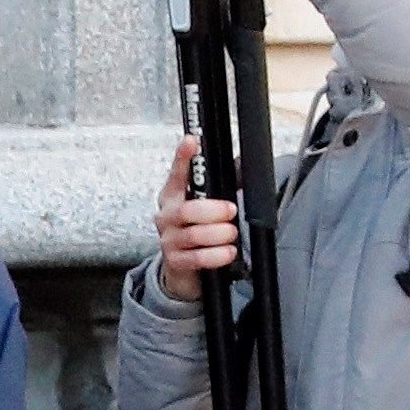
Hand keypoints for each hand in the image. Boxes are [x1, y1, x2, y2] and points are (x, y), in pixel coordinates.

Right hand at [152, 137, 239, 303]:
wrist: (183, 268)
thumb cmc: (198, 230)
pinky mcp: (175, 261)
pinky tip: (227, 251)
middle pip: (187, 210)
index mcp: (173, 197)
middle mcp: (166, 216)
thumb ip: (222, 185)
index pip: (177, 174)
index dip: (183, 158)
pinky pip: (197, 257)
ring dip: (219, 234)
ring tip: (230, 233)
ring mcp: (168, 240)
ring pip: (194, 235)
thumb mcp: (207, 206)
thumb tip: (243, 161)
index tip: (192, 141)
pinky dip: (217, 255)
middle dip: (214, 210)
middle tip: (230, 210)